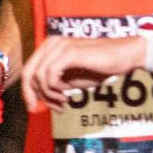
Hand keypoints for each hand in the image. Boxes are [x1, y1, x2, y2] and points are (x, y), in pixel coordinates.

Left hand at [21, 32, 140, 110]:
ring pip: (38, 76)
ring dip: (49, 94)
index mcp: (50, 47)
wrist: (123, 57)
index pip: (28, 70)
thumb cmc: (100, 67)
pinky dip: (55, 89)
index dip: (28, 92)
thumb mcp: (72, 79)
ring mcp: (60, 46)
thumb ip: (54, 85)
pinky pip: (50, 75)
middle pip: (28, 73)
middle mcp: (51, 43)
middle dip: (34, 95)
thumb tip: (38, 97)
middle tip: (51, 108)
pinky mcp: (69, 53)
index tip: (35, 107)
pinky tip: (68, 94)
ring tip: (64, 102)